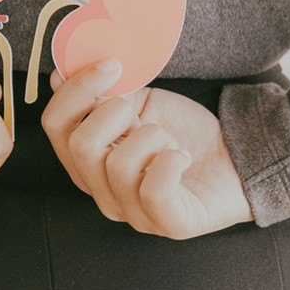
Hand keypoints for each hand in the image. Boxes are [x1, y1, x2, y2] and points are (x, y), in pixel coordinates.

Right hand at [40, 58, 255, 238]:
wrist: (236, 158)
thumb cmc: (184, 132)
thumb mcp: (141, 104)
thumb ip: (104, 94)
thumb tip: (62, 73)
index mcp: (88, 161)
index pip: (54, 125)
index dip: (75, 90)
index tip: (112, 65)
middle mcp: (102, 192)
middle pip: (80, 145)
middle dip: (116, 112)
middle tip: (143, 113)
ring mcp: (133, 213)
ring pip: (118, 165)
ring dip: (152, 136)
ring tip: (169, 140)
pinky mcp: (168, 224)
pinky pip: (153, 190)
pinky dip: (170, 161)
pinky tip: (182, 156)